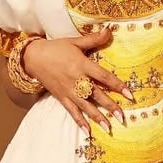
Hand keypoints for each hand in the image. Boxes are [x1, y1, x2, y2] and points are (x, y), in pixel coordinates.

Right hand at [20, 25, 134, 131]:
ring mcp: (69, 91)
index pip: (104, 77)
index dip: (118, 85)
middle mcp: (77, 80)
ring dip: (98, 117)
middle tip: (122, 117)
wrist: (33, 57)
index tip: (129, 94)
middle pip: (97, 95)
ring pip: (86, 106)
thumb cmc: (56, 48)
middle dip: (110, 106)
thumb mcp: (75, 42)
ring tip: (109, 128)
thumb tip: (109, 30)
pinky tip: (88, 131)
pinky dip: (80, 121)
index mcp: (82, 65)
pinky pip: (72, 111)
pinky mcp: (61, 97)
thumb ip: (93, 39)